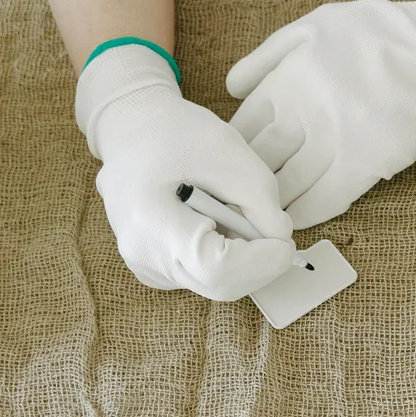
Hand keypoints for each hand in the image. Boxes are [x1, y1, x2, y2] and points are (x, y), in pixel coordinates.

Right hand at [76, 44, 294, 299]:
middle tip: (270, 225)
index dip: (261, 261)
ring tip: (233, 212)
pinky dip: (226, 257)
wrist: (129, 132)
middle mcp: (144, 257)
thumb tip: (280, 239)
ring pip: (216, 284)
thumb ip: (261, 200)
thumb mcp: (227, 150)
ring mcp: (148, 268)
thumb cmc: (173, 132)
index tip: (286, 242)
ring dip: (244, 257)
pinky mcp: (158, 271)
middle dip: (259, 261)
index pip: (217, 268)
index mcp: (151, 223)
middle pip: (219, 284)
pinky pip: (205, 277)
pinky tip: (217, 223)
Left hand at [226, 0, 415, 228]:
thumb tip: (231, 90)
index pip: (241, 128)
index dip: (233, 150)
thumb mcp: (315, 25)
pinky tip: (296, 217)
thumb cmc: (379, 33)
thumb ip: (268, 55)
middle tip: (243, 196)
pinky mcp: (366, 163)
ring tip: (265, 213)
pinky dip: (306, 213)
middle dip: (248, 181)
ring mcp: (335, 140)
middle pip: (259, 161)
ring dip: (272, 203)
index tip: (234, 164)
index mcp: (288, 78)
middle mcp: (305, 111)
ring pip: (287, 186)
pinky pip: (325, 200)